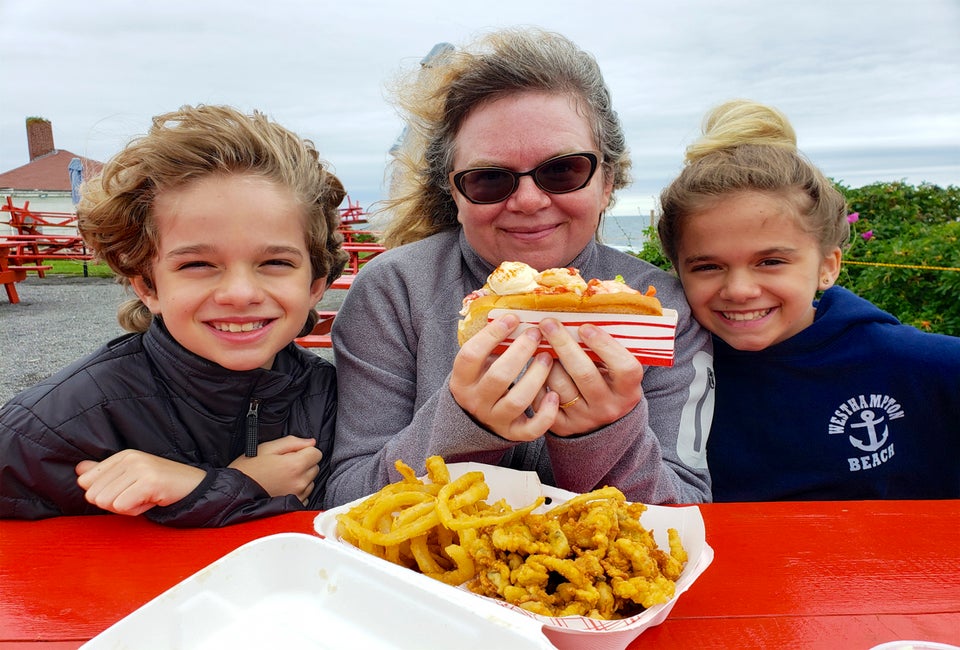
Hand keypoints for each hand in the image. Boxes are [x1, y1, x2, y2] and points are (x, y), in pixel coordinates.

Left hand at [76, 450, 205, 515]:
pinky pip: (122, 507)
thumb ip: (104, 473)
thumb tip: (79, 470)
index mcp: (122, 455)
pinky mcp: (149, 482)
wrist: (194, 487)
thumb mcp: (130, 476)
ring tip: (144, 498)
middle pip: (94, 495)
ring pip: (107, 502)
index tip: (126, 490)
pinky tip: (151, 502)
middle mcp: (129, 458)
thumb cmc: (160, 485)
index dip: (104, 494)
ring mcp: (140, 468)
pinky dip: (135, 511)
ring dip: (126, 508)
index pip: (86, 482)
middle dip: (114, 503)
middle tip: (137, 496)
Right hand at [229, 436, 320, 503]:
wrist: (233, 493)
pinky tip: (282, 486)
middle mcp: (300, 482)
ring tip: (281, 476)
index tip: (292, 453)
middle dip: (304, 462)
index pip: (317, 453)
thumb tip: (311, 442)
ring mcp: (298, 495)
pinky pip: (305, 493)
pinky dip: (298, 489)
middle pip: (315, 466)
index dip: (304, 450)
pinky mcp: (295, 505)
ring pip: (311, 480)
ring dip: (301, 476)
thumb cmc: (247, 469)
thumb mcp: (267, 448)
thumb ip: (292, 442)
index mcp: (294, 465)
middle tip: (284, 464)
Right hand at [450, 313, 555, 441]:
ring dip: (536, 377)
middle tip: (536, 334)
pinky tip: (554, 395)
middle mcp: (476, 401)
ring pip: (517, 400)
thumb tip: (514, 312)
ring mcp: (494, 419)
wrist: (476, 420)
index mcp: (462, 380)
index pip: (471, 355)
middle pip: (498, 377)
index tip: (512, 318)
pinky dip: (545, 414)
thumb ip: (490, 344)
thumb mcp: (477, 364)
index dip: (491, 334)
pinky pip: (531, 429)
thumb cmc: (482, 380)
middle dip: (521, 352)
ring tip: (547, 358)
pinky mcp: (513, 433)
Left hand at [535, 318, 644, 436]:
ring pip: (559, 385)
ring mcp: (584, 420)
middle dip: (563, 344)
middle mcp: (608, 407)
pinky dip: (536, 380)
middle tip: (548, 323)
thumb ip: (607, 348)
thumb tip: (584, 312)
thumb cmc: (608, 384)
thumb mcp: (617, 371)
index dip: (605, 345)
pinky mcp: (562, 427)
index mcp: (628, 391)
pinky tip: (536, 367)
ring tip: (543, 347)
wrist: (602, 426)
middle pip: (584, 373)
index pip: (623, 367)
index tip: (584, 326)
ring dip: (547, 361)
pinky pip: (542, 399)